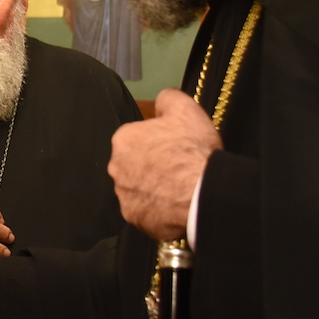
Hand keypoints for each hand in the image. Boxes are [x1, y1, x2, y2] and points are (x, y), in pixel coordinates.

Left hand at [109, 94, 219, 240]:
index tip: (175, 147)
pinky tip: (175, 205)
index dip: (158, 141)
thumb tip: (161, 101)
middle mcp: (116, 168)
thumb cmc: (192, 150)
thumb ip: (167, 99)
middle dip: (151, 165)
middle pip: (134, 164)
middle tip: (177, 168)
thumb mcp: (185, 109)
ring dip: (153, 188)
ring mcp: (124, 196)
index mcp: (123, 139)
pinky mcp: (135, 219)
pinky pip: (145, 212)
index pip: (137, 137)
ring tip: (178, 189)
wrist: (202, 194)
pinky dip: (157, 210)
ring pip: (138, 189)